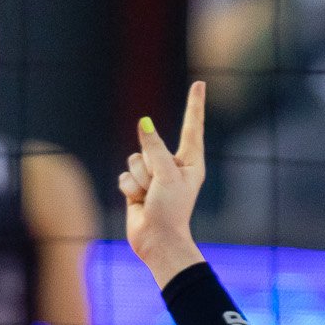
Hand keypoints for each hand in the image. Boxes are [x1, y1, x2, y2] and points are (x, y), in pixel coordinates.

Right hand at [121, 80, 207, 284]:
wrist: (157, 240)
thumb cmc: (171, 210)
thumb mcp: (165, 174)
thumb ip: (154, 147)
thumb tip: (144, 123)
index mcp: (190, 161)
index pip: (192, 126)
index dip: (194, 104)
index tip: (200, 83)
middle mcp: (172, 166)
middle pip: (151, 145)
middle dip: (149, 166)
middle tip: (159, 188)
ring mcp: (154, 176)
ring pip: (134, 159)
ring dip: (139, 179)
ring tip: (149, 197)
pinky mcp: (137, 186)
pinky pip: (125, 175)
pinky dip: (130, 189)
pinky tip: (139, 203)